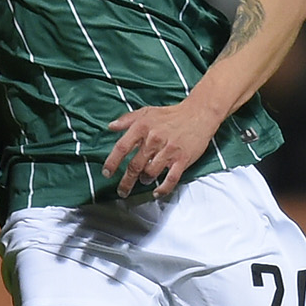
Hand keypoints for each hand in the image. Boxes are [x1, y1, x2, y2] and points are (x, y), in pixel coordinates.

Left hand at [104, 97, 219, 198]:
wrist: (198, 114)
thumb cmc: (171, 115)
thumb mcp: (146, 112)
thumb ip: (127, 120)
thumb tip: (110, 127)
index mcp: (142, 127)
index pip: (122, 148)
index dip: (112, 162)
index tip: (107, 173)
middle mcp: (154, 139)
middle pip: (134, 166)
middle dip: (126, 181)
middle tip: (122, 190)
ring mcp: (168, 150)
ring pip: (150, 173)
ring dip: (144, 181)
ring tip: (144, 181)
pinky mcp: (182, 159)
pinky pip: (171, 179)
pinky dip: (163, 189)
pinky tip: (157, 192)